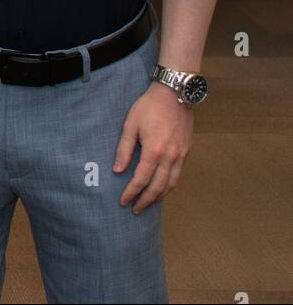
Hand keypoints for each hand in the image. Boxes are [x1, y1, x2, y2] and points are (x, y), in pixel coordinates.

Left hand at [115, 82, 192, 212]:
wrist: (174, 94)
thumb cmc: (148, 107)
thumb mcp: (130, 125)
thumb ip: (124, 149)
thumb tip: (118, 170)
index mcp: (154, 151)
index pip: (141, 180)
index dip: (132, 192)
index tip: (123, 202)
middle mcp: (170, 157)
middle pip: (158, 187)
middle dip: (146, 201)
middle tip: (135, 209)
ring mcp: (181, 155)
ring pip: (171, 184)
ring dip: (159, 197)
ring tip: (148, 203)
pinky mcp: (186, 151)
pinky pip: (178, 175)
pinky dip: (169, 185)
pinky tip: (161, 188)